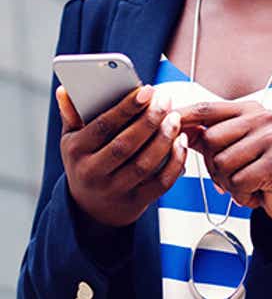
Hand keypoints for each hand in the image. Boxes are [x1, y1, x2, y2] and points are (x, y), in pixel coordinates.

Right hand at [56, 84, 187, 228]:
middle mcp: (93, 173)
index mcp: (77, 151)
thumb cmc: (85, 162)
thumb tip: (65, 90)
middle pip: (125, 145)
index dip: (127, 107)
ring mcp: (114, 190)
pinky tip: (181, 143)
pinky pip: (160, 183)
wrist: (91, 209)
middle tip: (166, 101)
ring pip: (144, 164)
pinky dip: (174, 162)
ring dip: (164, 139)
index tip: (147, 90)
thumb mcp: (72, 140)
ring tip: (175, 119)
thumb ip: (72, 114)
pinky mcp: (135, 203)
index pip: (103, 126)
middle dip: (150, 120)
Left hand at [179, 101, 271, 224]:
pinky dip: (242, 195)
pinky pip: (238, 182)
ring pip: (222, 163)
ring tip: (247, 183)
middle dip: (214, 165)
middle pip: (211, 139)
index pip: (208, 109)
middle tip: (233, 175)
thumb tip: (177, 127)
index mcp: (250, 110)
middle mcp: (263, 117)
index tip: (165, 117)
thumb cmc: (261, 169)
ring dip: (229, 183)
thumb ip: (209, 136)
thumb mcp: (235, 147)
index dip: (184, 115)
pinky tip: (256, 191)